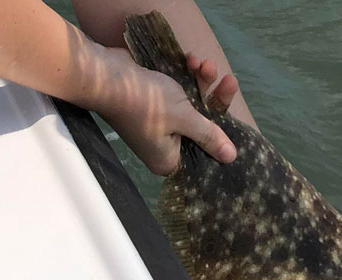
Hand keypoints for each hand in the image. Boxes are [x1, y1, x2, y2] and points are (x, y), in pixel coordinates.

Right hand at [98, 48, 238, 174]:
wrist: (104, 72)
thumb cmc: (143, 102)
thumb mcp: (184, 119)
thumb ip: (209, 135)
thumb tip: (230, 157)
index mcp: (169, 159)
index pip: (204, 154)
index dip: (221, 137)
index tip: (236, 119)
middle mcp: (165, 144)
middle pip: (203, 126)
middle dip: (214, 99)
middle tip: (229, 80)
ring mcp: (159, 122)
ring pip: (193, 103)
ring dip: (202, 81)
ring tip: (205, 63)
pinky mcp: (155, 100)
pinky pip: (180, 90)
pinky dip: (187, 75)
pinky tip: (190, 59)